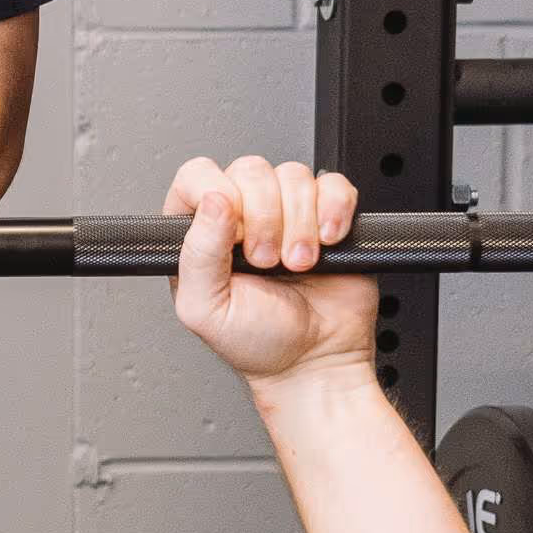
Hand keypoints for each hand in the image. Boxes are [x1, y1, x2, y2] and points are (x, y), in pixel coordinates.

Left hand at [168, 154, 376, 394]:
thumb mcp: (206, 309)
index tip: (233, 231)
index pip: (197, 176)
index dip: (216, 192)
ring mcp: (287, 212)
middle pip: (251, 170)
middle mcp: (242, 215)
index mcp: (201, 232)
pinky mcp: (329, 214)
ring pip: (293, 176)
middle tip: (267, 262)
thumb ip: (197, 255)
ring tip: (298, 264)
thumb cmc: (257, 343)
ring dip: (300, 224)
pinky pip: (334, 185)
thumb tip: (212, 202)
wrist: (315, 362)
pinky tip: (328, 242)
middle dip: (264, 218)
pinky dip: (335, 210)